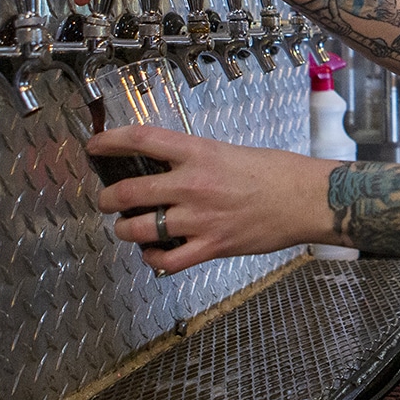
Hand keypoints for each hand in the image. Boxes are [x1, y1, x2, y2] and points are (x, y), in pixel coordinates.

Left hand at [88, 123, 335, 274]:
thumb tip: (168, 169)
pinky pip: (166, 261)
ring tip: (126, 227)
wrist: (305, 199)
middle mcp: (193, 184)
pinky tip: (152, 252)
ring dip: (124, 230)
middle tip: (107, 199)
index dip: (110, 141)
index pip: (142, 139)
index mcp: (199, 152)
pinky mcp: (211, 246)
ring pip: (139, 229)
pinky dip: (151, 258)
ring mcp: (200, 219)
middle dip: (108, 198)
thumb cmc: (275, 171)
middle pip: (129, 191)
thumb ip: (196, 160)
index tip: (94, 146)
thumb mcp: (229, 152)